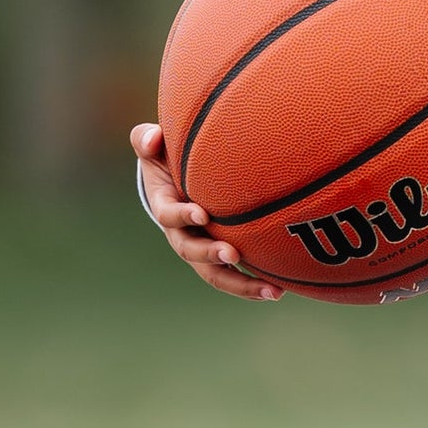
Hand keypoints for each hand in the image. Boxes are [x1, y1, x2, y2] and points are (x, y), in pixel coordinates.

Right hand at [130, 122, 280, 300]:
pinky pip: (235, 272)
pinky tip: (280, 289)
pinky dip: (255, 282)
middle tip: (232, 254)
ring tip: (271, 290)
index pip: (168, 214)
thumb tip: (153, 136)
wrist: (175, 176)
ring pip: (215, 273)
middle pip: (191, 252)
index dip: (182, 215)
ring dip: (241, 283)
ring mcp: (201, 246)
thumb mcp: (153, 146)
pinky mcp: (220, 251)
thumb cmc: (166, 157)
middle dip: (211, 254)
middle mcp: (181, 234)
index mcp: (164, 206)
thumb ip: (146, 140)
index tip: (201, 214)